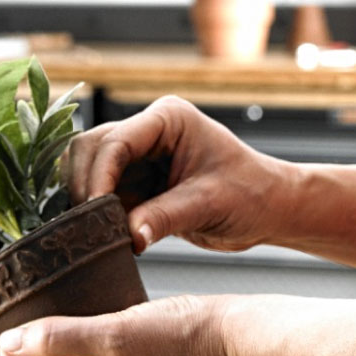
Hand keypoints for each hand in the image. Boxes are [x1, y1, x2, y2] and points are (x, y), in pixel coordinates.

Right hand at [62, 96, 299, 253]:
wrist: (269, 209)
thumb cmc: (253, 194)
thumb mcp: (210, 205)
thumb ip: (166, 217)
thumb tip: (128, 236)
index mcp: (168, 119)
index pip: (115, 141)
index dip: (98, 176)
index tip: (95, 212)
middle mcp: (148, 130)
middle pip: (90, 149)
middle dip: (85, 186)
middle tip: (90, 227)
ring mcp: (139, 156)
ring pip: (88, 169)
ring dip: (86, 200)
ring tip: (97, 233)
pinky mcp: (136, 182)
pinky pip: (101, 193)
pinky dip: (95, 213)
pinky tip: (102, 235)